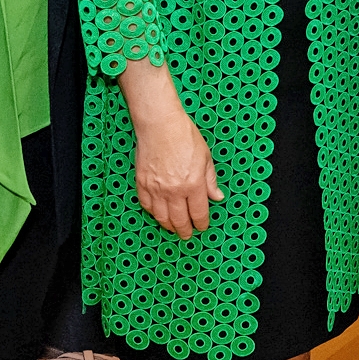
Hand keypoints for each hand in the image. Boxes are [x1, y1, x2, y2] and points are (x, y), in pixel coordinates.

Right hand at [121, 60, 223, 238]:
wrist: (160, 125)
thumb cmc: (184, 136)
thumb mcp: (205, 157)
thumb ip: (210, 180)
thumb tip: (216, 196)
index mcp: (193, 184)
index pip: (198, 213)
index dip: (201, 223)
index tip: (202, 226)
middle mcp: (174, 190)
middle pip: (179, 220)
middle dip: (185, 230)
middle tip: (187, 234)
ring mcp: (156, 188)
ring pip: (162, 217)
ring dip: (169, 225)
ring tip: (173, 228)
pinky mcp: (142, 183)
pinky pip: (147, 205)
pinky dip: (153, 213)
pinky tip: (158, 214)